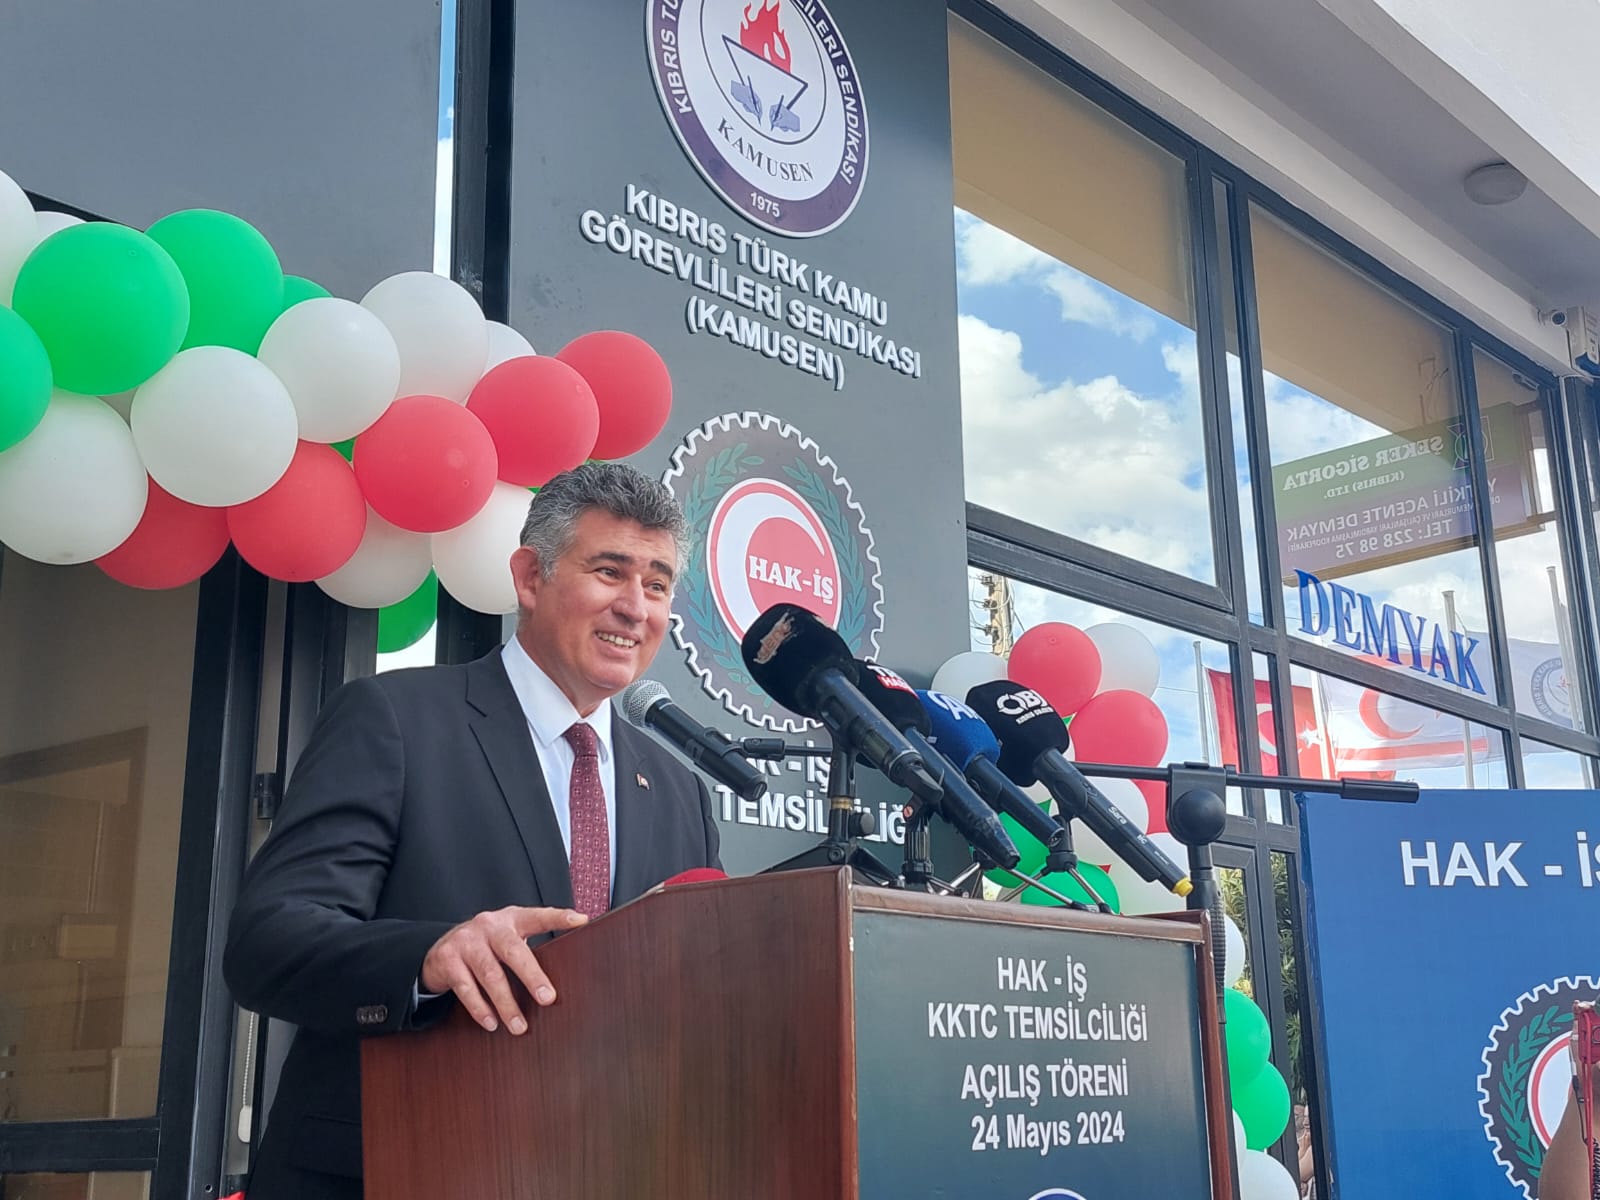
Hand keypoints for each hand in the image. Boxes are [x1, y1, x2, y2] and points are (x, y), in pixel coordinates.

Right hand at [420, 906, 587, 1033]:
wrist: (440, 949)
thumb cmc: (487, 947)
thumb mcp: (508, 939)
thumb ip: (529, 950)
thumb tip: (564, 976)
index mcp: (510, 919)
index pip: (538, 916)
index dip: (559, 917)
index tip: (581, 921)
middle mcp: (489, 926)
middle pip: (513, 951)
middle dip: (532, 976)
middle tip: (548, 999)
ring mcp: (466, 941)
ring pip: (490, 975)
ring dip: (506, 1004)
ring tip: (519, 1026)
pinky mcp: (447, 960)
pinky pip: (466, 988)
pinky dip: (480, 1008)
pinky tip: (492, 1023)